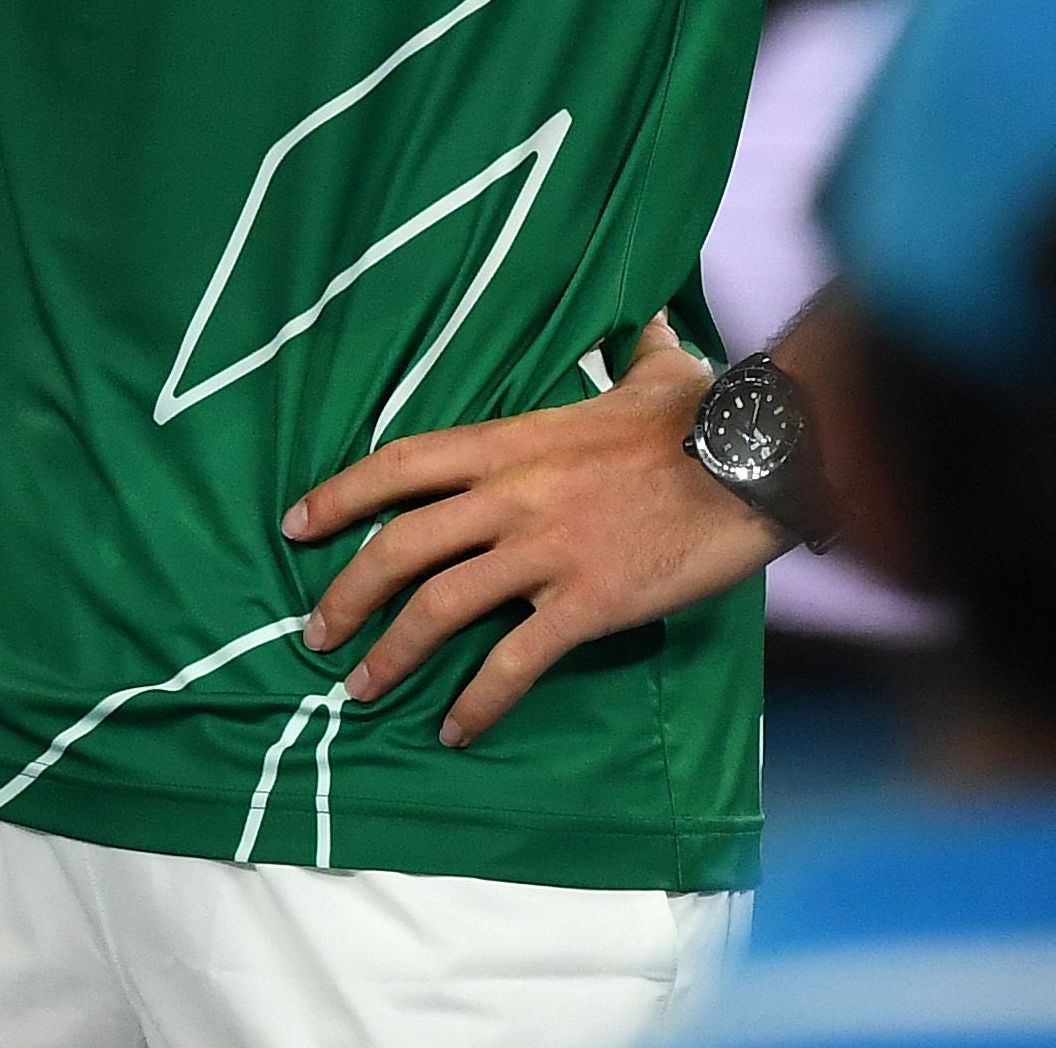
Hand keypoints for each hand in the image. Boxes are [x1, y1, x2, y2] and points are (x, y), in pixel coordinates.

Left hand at [282, 319, 781, 747]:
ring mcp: (545, 552)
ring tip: (360, 690)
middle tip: (313, 633)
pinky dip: (478, 700)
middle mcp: (511, 496)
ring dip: (390, 653)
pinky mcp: (587, 603)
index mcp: (510, 442)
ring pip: (439, 606)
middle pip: (400, 546)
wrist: (760, 461)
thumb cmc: (706, 416)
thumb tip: (648, 325)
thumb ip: (634, 352)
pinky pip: (516, 661)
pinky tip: (456, 729)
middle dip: (346, 593)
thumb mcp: (655, 372)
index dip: (338, 495)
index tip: (295, 524)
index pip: (398, 466)